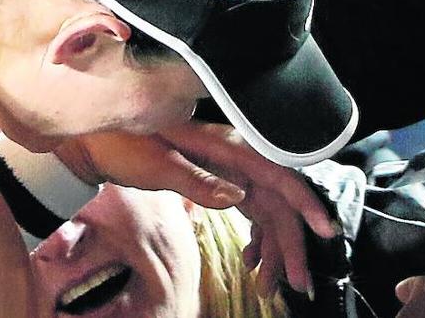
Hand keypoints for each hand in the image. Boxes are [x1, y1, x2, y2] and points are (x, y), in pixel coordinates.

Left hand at [55, 122, 337, 297]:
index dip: (306, 202)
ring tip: (272, 288)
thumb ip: (200, 181)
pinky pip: (253, 214)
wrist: (99, 136)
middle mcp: (239, 158)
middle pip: (278, 204)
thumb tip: (239, 198)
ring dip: (274, 251)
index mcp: (230, 147)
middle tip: (298, 285)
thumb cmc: (125, 143)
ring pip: (268, 214)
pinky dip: (257, 240)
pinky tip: (252, 264)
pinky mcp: (224, 181)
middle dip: (291, 246)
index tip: (325, 230)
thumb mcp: (158, 164)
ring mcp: (233, 171)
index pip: (279, 175)